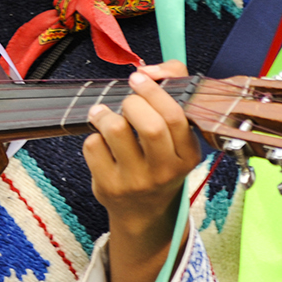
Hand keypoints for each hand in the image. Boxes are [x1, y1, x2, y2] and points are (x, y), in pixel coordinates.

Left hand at [84, 60, 201, 281]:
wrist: (142, 212)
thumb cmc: (159, 161)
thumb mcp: (177, 136)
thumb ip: (172, 90)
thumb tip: (150, 68)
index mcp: (188, 154)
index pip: (176, 117)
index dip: (154, 91)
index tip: (138, 78)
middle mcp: (165, 171)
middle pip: (149, 125)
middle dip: (132, 103)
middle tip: (126, 101)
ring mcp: (136, 181)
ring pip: (116, 131)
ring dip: (106, 114)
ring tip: (104, 114)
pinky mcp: (108, 186)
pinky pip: (94, 146)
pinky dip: (93, 137)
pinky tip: (101, 143)